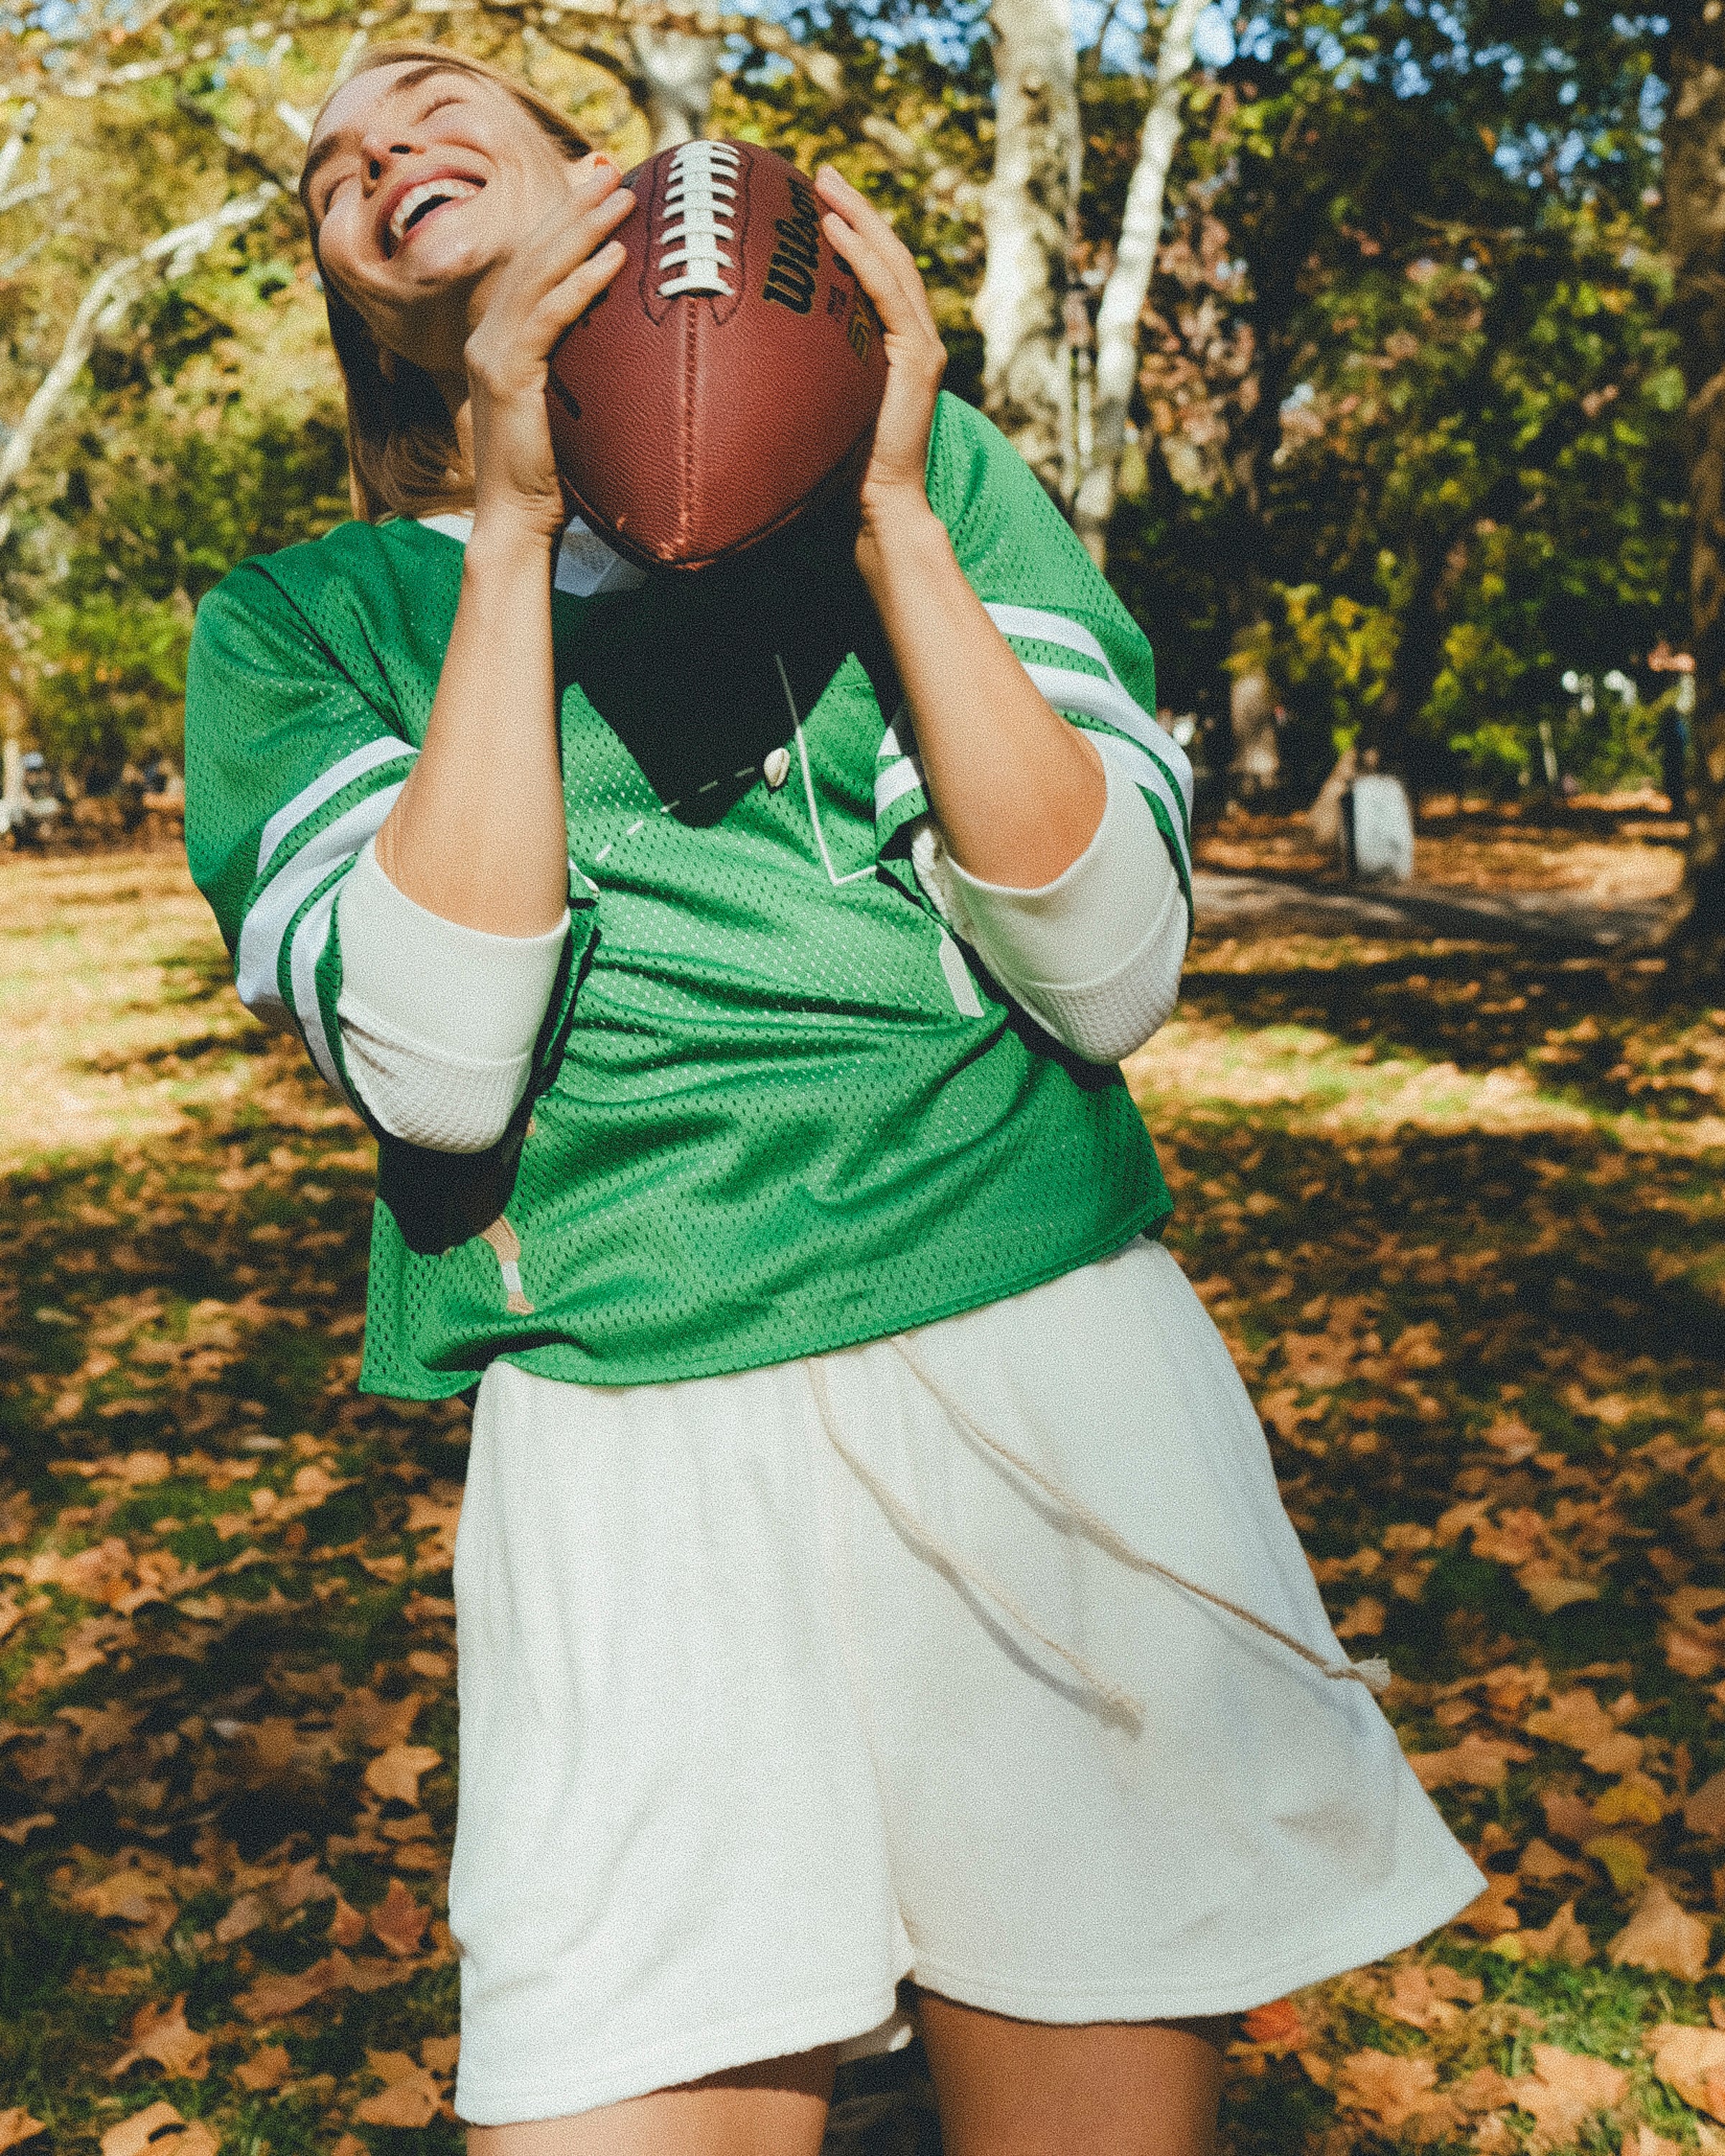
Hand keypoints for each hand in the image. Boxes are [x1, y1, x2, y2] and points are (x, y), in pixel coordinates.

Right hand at [462, 154, 634, 547]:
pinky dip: (580, 283)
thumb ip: (589, 372)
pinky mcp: (506, 375)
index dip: (565, 222)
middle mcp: (489, 335)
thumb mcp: (574, 410)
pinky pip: (547, 317)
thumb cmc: (555, 476)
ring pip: (538, 272)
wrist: (517, 522)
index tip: (602, 188)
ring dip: (582, 229)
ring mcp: (492, 352)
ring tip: (621, 196)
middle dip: (574, 207)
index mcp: (502, 338)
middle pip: (534, 253)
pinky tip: (614, 259)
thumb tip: (638, 352)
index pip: (534, 264)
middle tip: (613, 170)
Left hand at [813, 165, 947, 578]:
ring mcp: (922, 347)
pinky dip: (863, 258)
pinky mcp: (919, 361)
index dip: (848, 231)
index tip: (811, 198)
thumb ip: (793, 371)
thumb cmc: (836, 466)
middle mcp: (913, 337)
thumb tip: (734, 350)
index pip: (873, 272)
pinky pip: (891, 295)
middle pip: (887, 255)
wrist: (876, 508)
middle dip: (854, 209)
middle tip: (818, 172)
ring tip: (825, 186)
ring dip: (858, 219)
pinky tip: (834, 229)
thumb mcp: (809, 404)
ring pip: (893, 264)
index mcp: (891, 344)